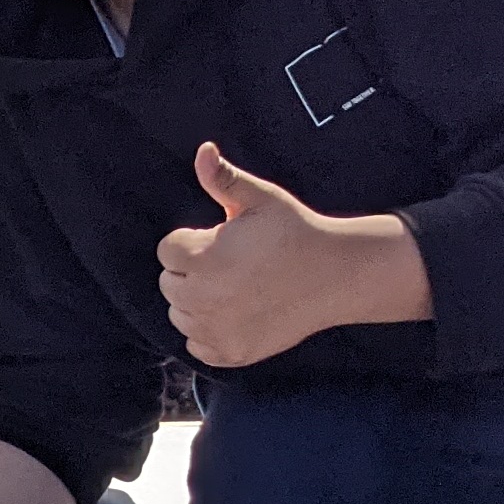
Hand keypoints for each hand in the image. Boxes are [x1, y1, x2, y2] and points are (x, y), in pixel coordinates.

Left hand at [155, 142, 431, 368]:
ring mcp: (216, 330)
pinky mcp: (232, 353)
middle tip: (231, 263)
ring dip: (196, 302)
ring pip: (180, 314)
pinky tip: (235, 313)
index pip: (168, 251)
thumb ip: (223, 179)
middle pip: (169, 283)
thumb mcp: (260, 199)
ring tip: (234, 287)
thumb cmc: (296, 231)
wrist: (336, 275)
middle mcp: (203, 298)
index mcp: (203, 258)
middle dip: (192, 271)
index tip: (221, 241)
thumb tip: (203, 151)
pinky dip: (209, 333)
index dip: (193, 242)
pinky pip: (197, 345)